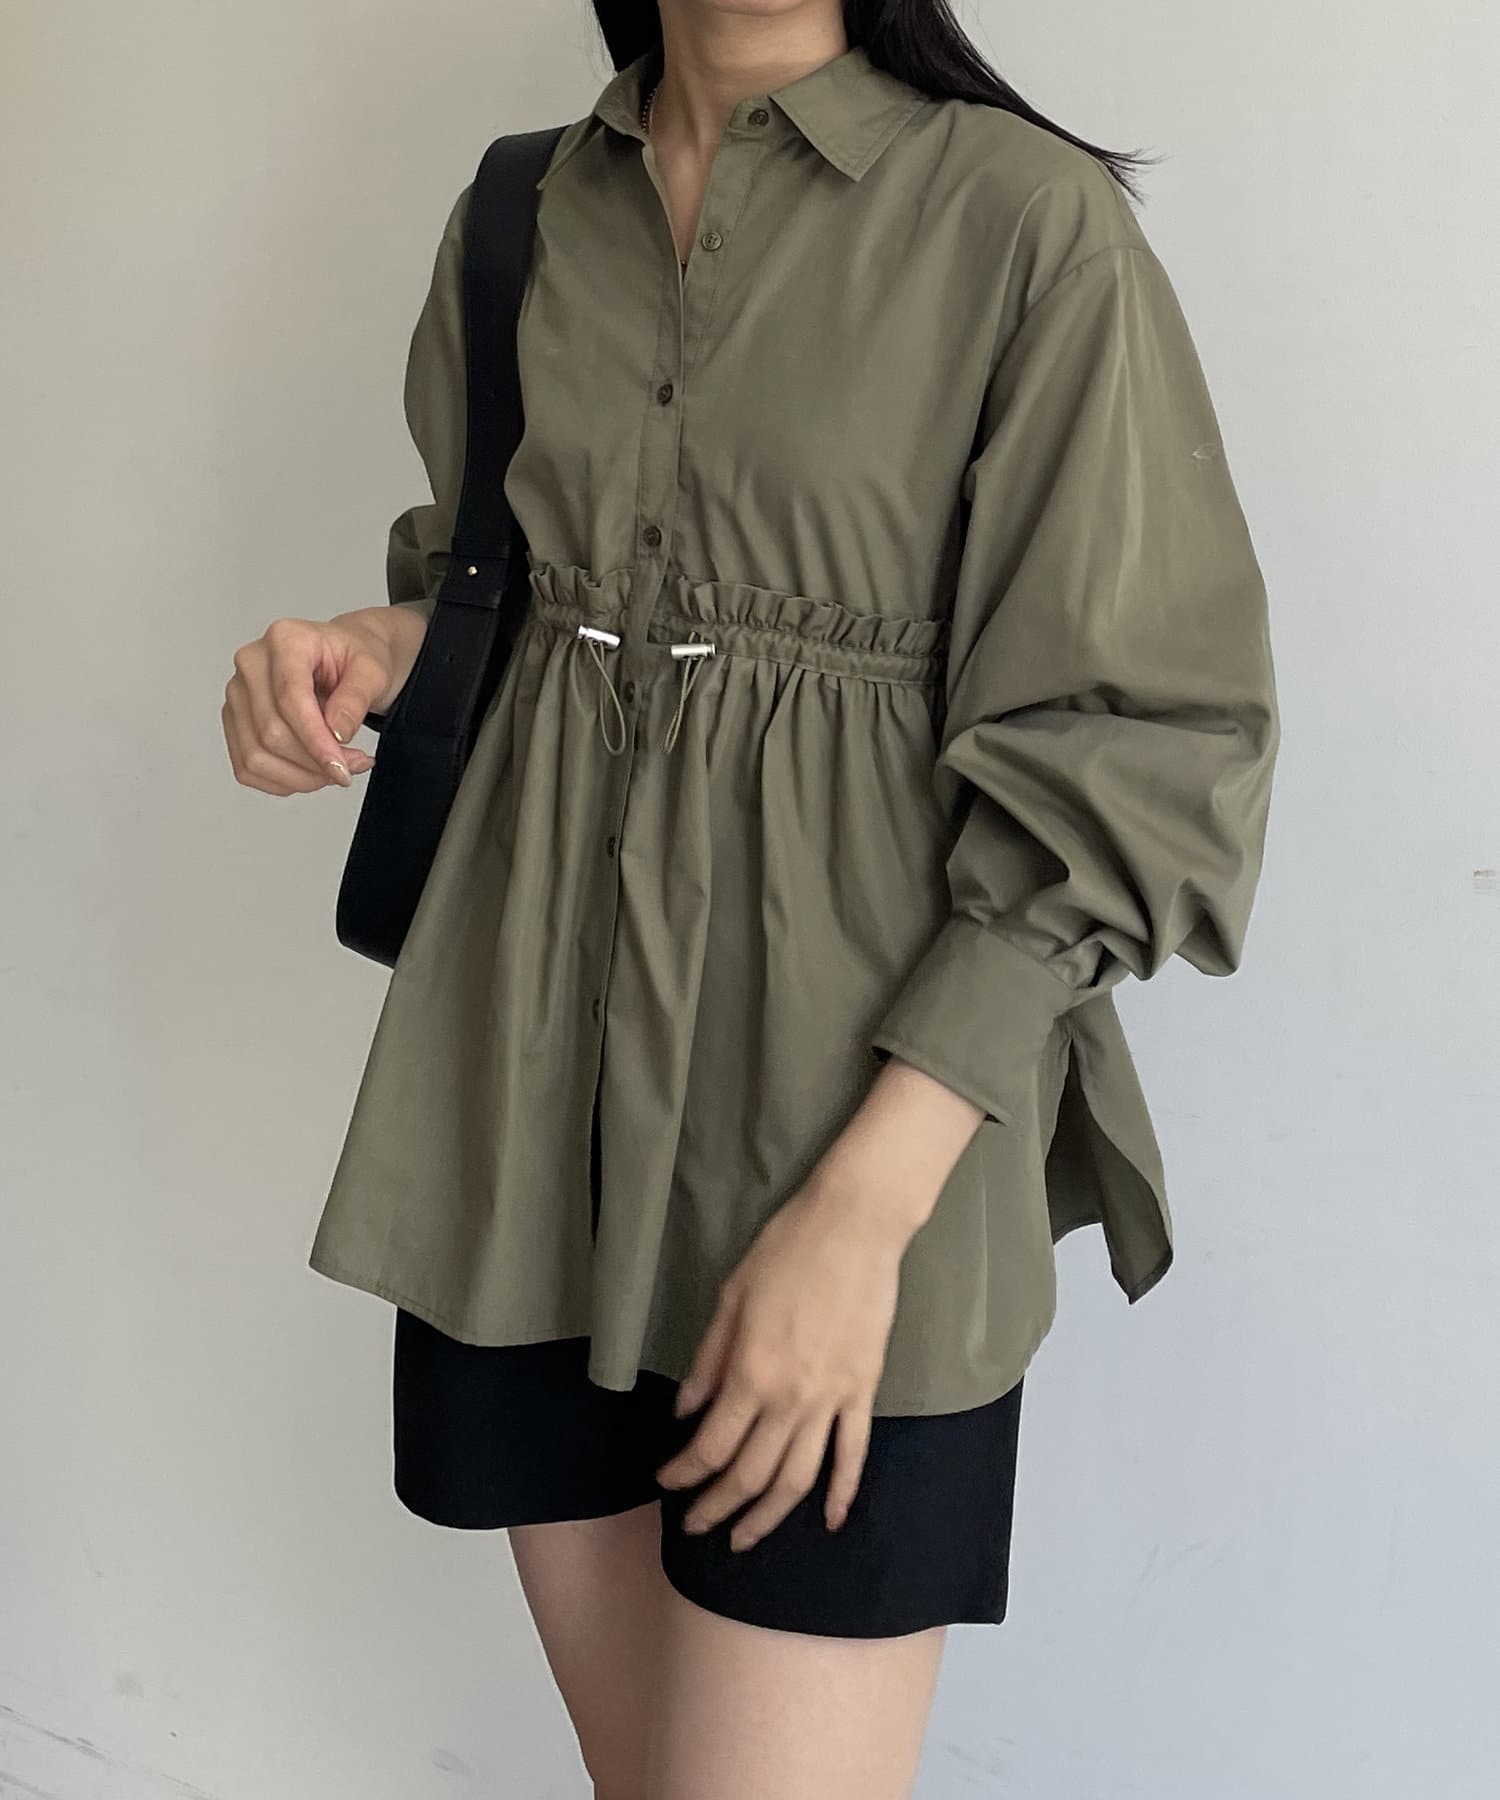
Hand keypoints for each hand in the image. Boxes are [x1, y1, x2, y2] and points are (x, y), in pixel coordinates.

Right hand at [221, 605, 426, 794]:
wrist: (345, 657)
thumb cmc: (355, 657)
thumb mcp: (373, 671)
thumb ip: (356, 699)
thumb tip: (337, 733)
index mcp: (285, 639)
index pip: (290, 699)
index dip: (316, 742)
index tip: (342, 768)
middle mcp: (252, 663)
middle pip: (271, 733)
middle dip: (315, 763)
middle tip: (352, 766)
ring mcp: (238, 693)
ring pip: (256, 756)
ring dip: (300, 777)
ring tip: (335, 768)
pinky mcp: (235, 720)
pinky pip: (247, 767)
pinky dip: (283, 781)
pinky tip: (310, 771)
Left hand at [654, 1159, 909, 1551]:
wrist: (855, 1228)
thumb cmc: (785, 1252)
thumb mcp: (730, 1298)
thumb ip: (708, 1360)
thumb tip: (687, 1411)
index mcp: (751, 1373)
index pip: (711, 1445)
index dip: (685, 1472)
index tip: (667, 1481)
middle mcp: (791, 1399)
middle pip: (751, 1474)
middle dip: (717, 1507)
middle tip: (696, 1525)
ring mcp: (833, 1400)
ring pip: (799, 1478)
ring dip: (769, 1516)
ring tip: (745, 1538)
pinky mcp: (864, 1391)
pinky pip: (854, 1454)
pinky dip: (843, 1492)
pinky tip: (831, 1521)